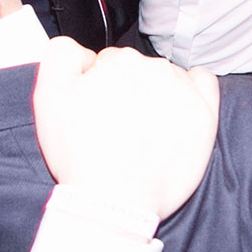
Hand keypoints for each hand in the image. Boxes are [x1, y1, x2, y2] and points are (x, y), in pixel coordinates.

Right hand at [33, 37, 219, 219]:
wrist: (113, 201)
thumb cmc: (80, 155)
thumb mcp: (47, 97)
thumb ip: (61, 56)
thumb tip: (83, 51)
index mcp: (118, 61)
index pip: (109, 63)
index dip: (99, 87)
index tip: (97, 111)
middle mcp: (154, 69)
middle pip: (138, 70)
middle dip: (128, 91)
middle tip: (117, 126)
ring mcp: (182, 91)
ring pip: (167, 78)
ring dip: (156, 95)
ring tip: (142, 131)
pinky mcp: (204, 114)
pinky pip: (204, 82)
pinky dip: (192, 89)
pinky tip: (177, 110)